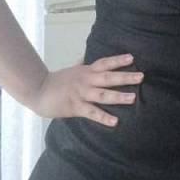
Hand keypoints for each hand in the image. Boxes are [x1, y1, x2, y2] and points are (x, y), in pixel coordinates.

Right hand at [27, 52, 143, 125]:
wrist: (38, 90)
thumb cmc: (56, 82)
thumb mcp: (72, 71)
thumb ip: (80, 66)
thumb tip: (83, 58)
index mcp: (86, 71)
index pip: (104, 63)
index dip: (118, 60)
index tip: (132, 58)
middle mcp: (85, 80)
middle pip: (108, 77)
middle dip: (125, 77)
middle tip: (141, 76)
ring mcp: (81, 93)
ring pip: (102, 94)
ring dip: (118, 96)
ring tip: (133, 98)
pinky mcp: (75, 107)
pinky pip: (92, 112)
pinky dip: (104, 117)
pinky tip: (115, 121)